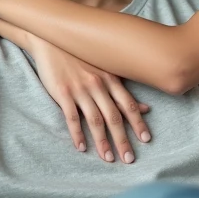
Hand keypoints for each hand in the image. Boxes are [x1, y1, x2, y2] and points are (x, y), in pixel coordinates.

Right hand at [0, 16, 151, 163]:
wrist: (52, 39)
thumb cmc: (80, 55)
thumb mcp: (104, 68)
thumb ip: (122, 89)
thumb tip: (145, 107)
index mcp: (110, 79)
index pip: (128, 104)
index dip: (138, 122)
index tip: (146, 139)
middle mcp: (98, 85)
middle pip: (114, 116)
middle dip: (123, 139)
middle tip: (129, 158)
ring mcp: (80, 89)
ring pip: (95, 120)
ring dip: (103, 141)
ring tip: (109, 158)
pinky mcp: (63, 93)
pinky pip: (72, 117)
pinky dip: (77, 134)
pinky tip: (81, 148)